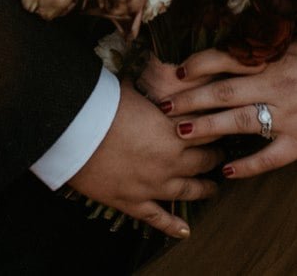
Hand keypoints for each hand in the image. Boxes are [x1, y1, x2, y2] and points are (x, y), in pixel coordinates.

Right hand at [66, 81, 222, 239]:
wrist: (73, 132)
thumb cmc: (102, 104)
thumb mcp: (132, 87)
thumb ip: (147, 85)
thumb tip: (148, 64)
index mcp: (174, 130)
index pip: (208, 130)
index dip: (217, 126)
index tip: (223, 125)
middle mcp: (171, 161)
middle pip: (205, 161)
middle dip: (215, 157)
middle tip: (221, 154)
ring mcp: (154, 185)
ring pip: (190, 191)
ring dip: (205, 189)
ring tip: (214, 188)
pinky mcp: (133, 203)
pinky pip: (159, 218)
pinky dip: (173, 226)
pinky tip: (185, 231)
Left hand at [152, 41, 296, 179]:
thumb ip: (269, 53)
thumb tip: (238, 52)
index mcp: (274, 62)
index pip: (227, 60)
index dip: (198, 66)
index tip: (177, 73)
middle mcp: (275, 87)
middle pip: (222, 93)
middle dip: (189, 100)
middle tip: (163, 106)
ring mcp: (287, 117)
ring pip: (238, 123)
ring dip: (206, 128)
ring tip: (181, 133)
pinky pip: (267, 158)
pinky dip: (246, 166)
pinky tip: (227, 171)